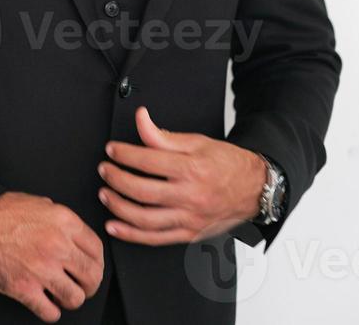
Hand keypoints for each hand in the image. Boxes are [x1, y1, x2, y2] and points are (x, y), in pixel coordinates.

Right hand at [0, 191, 104, 322]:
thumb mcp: (41, 204)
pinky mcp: (24, 288)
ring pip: (75, 298)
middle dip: (90, 285)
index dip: (97, 263)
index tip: (92, 268)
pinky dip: (50, 312)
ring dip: (70, 299)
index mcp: (65, 223)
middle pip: (92, 276)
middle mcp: (58, 246)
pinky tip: (46, 304)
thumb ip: (61, 220)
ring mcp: (42, 269)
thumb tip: (72, 235)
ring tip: (62, 295)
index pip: (97, 251)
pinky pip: (49, 312)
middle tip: (82, 286)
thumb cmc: (1, 210)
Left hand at [98, 106, 265, 244]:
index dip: (125, 154)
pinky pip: (155, 238)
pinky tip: (115, 226)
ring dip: (119, 207)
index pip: (149, 160)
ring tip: (105, 195)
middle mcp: (190, 195)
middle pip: (143, 191)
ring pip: (145, 218)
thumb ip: (164, 136)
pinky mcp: (189, 234)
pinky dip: (131, 235)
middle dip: (117, 180)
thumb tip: (141, 119)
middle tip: (105, 170)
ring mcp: (189, 218)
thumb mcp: (197, 142)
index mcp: (192, 169)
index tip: (112, 150)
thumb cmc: (226, 164)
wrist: (253, 189)